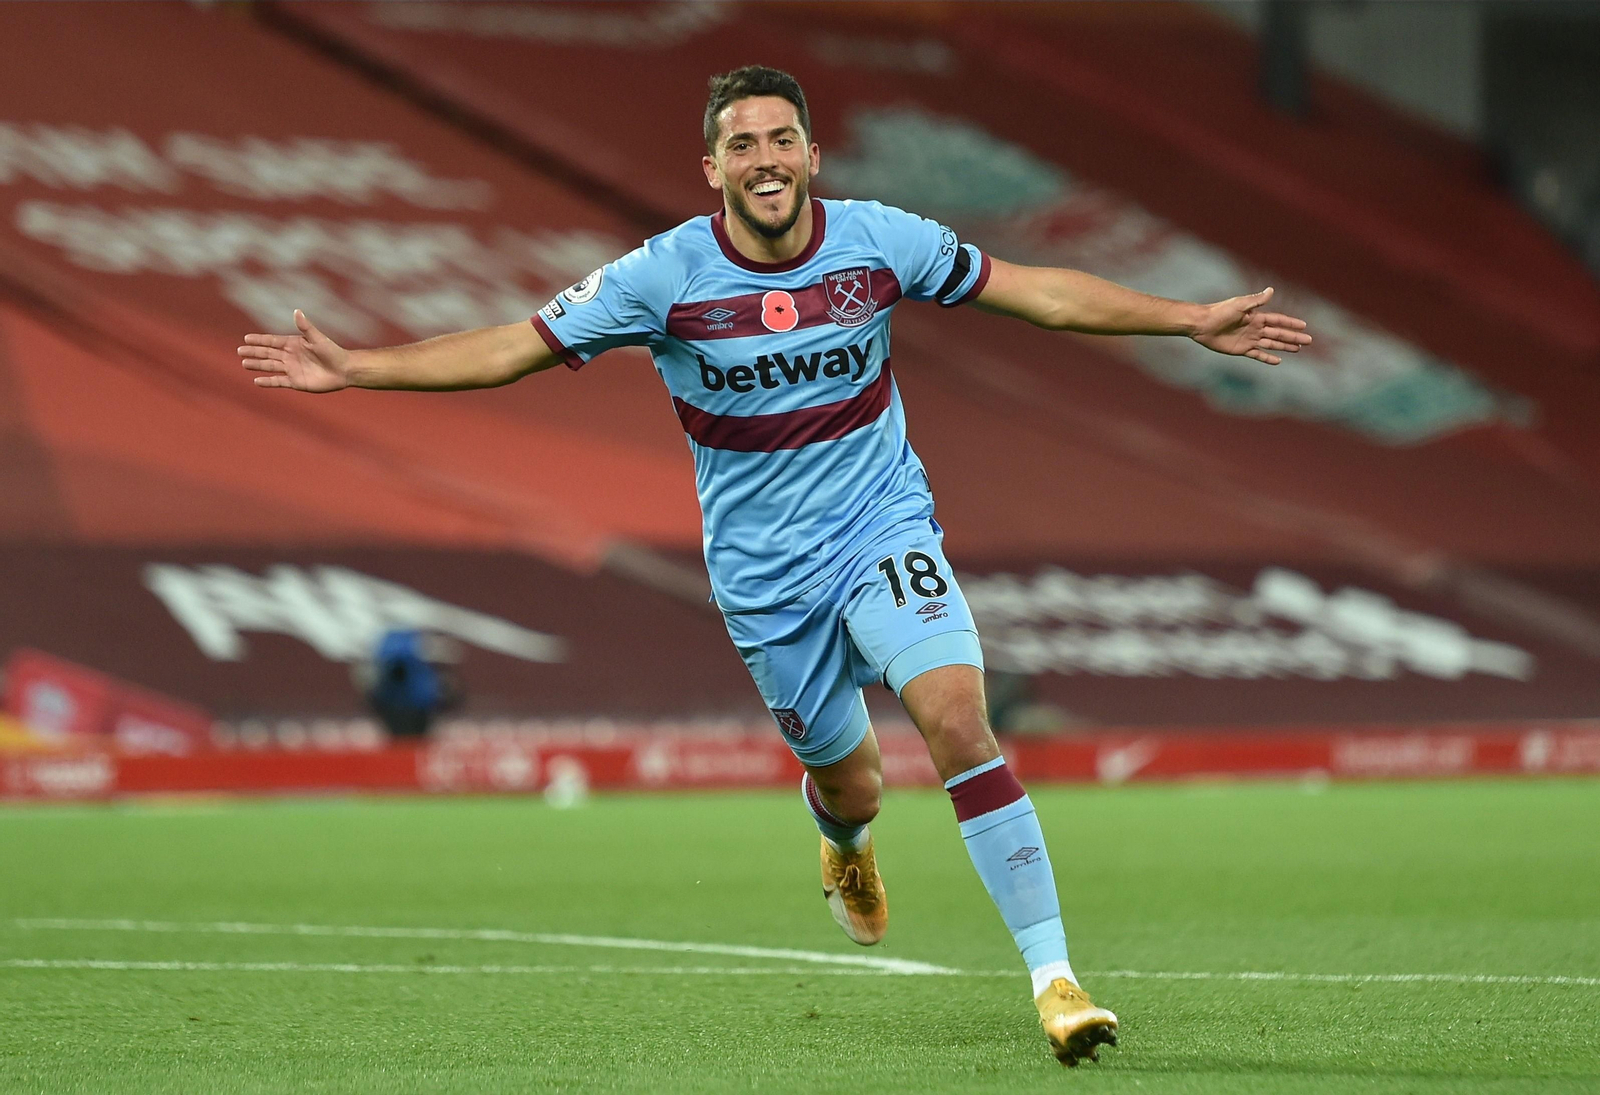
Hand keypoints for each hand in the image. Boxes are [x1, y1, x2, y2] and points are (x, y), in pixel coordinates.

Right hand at [237, 310, 350, 391]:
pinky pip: (278, 381)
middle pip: (268, 353)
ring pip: (270, 366)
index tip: (246, 338)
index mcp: (293, 344)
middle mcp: (290, 356)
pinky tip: (257, 381)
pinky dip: (268, 382)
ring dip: (257, 365)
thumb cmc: (333, 352)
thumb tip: (296, 311)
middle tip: (240, 351)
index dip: (260, 340)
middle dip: (254, 352)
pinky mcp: (296, 382)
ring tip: (244, 363)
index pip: (272, 341)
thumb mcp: (317, 338)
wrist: (344, 370)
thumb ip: (305, 327)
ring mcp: (292, 369)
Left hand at [1191, 287, 1310, 364]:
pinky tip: (1278, 361)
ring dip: (1285, 346)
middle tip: (1309, 341)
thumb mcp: (1239, 304)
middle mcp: (1255, 328)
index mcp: (1256, 317)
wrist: (1202, 324)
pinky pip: (1258, 355)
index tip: (1304, 325)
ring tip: (1298, 349)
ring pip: (1272, 344)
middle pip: (1279, 333)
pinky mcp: (1241, 350)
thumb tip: (1272, 290)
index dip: (1291, 323)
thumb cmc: (1219, 311)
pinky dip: (1268, 358)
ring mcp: (1249, 340)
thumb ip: (1256, 300)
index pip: (1278, 320)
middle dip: (1293, 337)